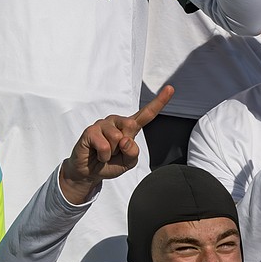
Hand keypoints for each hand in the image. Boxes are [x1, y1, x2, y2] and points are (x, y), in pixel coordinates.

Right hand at [59, 86, 172, 204]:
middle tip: (114, 152)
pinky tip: (97, 154)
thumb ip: (133, 152)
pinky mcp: (90, 131)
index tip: (170, 89)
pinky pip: (104, 146)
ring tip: (104, 153)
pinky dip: (103, 156)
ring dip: (112, 153)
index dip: (159, 102)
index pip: (146, 114)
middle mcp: (116, 122)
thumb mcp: (128, 162)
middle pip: (131, 126)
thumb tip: (125, 140)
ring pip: (117, 138)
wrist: (90, 172)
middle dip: (124, 146)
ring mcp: (102, 124)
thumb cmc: (110, 163)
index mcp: (129, 127)